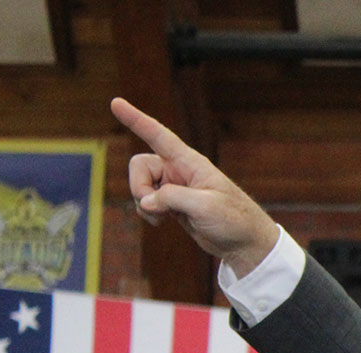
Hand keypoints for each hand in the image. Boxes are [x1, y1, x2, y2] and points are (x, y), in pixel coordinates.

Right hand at [110, 97, 280, 276]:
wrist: (245, 243)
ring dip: (143, 203)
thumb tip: (145, 201)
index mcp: (190, 162)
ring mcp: (174, 187)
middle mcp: (179, 170)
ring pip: (140, 186)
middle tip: (152, 207)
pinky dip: (147, 212)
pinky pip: (146, 202)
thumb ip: (172, 198)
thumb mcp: (205, 206)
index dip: (136, 119)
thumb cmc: (233, 219)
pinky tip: (160, 222)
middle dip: (137, 186)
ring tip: (161, 219)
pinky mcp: (173, 205)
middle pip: (140, 166)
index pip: (158, 135)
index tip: (115, 102)